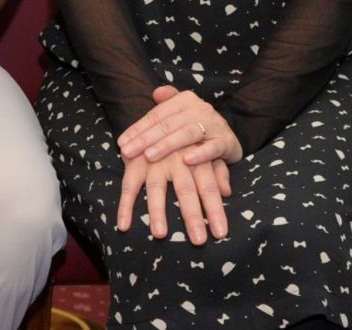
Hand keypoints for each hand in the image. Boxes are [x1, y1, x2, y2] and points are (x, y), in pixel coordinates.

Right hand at [115, 146, 230, 243]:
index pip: (210, 187)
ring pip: (156, 188)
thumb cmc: (188, 139)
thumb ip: (218, 171)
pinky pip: (128, 184)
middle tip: (199, 240)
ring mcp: (154, 159)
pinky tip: (124, 225)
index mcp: (198, 157)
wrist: (164, 111)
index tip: (221, 233)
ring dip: (158, 211)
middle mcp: (177, 158)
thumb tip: (227, 192)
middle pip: (186, 189)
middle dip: (193, 216)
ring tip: (160, 235)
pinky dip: (125, 205)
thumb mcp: (207, 150)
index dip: (215, 210)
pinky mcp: (134, 161)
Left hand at [117, 85, 244, 168]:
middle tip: (127, 153)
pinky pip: (212, 148)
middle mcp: (199, 108)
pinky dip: (200, 154)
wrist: (230, 139)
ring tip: (149, 156)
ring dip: (166, 146)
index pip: (156, 115)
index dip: (137, 129)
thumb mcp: (180, 114)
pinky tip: (186, 161)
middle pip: (167, 124)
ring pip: (186, 134)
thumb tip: (155, 92)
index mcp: (185, 99)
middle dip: (145, 139)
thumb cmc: (197, 128)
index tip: (121, 143)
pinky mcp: (226, 141)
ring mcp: (214, 124)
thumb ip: (165, 105)